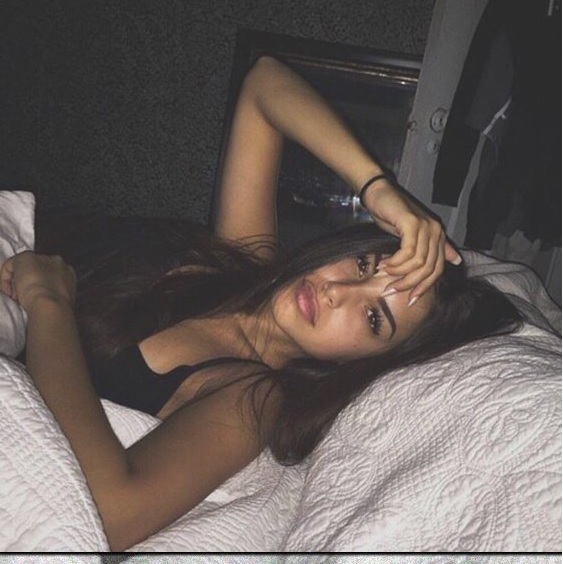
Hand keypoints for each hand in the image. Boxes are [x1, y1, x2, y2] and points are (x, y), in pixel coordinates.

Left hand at [0, 252, 75, 312]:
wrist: (51, 305)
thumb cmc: (57, 308)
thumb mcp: (62, 300)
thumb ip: (55, 292)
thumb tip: (45, 296)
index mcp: (68, 272)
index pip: (50, 274)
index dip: (41, 285)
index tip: (36, 298)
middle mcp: (57, 262)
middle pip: (37, 268)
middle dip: (29, 280)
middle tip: (24, 297)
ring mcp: (42, 258)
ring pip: (24, 267)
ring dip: (19, 281)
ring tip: (18, 297)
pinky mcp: (25, 257)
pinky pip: (10, 265)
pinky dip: (5, 279)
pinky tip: (10, 292)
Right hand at [361, 177, 461, 301]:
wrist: (378, 193)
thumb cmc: (392, 215)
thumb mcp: (411, 236)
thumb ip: (430, 250)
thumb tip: (457, 261)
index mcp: (438, 237)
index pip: (437, 270)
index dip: (424, 287)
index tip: (410, 300)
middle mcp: (436, 232)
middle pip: (429, 269)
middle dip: (410, 284)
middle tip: (391, 289)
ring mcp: (426, 227)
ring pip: (418, 263)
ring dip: (399, 273)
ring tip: (384, 273)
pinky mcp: (412, 223)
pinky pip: (408, 252)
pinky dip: (395, 262)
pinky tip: (384, 263)